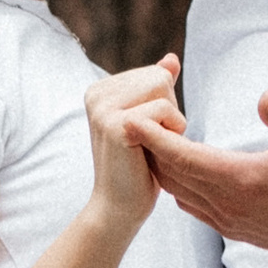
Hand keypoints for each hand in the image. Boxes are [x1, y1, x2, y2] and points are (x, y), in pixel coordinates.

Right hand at [85, 55, 184, 239]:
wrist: (119, 209)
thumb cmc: (139, 167)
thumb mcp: (150, 121)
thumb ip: (157, 88)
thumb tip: (171, 58)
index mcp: (100, 89)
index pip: (156, 73)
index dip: (164, 105)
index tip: (144, 133)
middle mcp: (96, 93)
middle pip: (160, 78)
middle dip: (169, 112)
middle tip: (147, 143)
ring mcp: (103, 108)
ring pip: (163, 90)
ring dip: (171, 123)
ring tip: (148, 147)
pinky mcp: (116, 124)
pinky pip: (164, 110)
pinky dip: (170, 132)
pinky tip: (150, 152)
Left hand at [142, 83, 267, 258]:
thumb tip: (267, 93)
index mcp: (241, 181)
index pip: (183, 157)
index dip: (153, 137)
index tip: (129, 117)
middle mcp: (226, 204)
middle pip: (171, 174)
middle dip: (149, 148)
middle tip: (133, 117)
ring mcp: (226, 219)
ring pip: (177, 191)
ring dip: (161, 167)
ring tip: (150, 138)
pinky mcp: (231, 227)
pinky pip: (191, 204)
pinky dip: (177, 183)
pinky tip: (178, 167)